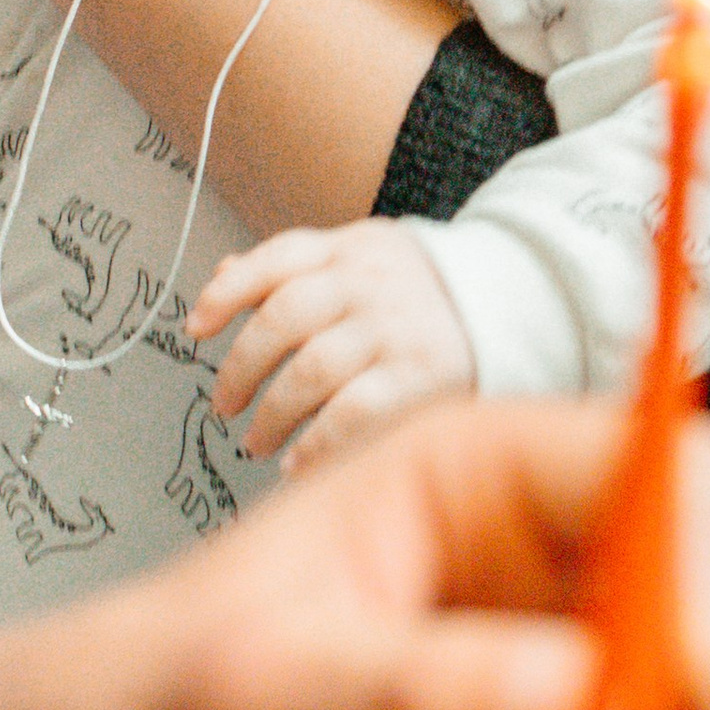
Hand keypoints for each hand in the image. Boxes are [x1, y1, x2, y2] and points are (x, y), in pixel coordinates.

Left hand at [194, 220, 477, 470]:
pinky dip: (316, 442)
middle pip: (284, 317)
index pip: (277, 258)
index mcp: (351, 248)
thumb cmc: (417, 290)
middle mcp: (371, 282)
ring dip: (272, 413)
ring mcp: (396, 328)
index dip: (227, 291)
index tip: (195, 327)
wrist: (515, 301)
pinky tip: (297, 461)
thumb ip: (295, 269)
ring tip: (256, 441)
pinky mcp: (423, 375)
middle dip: (241, 367)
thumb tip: (219, 277)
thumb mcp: (361, 258)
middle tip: (224, 403)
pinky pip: (354, 412)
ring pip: (311, 370)